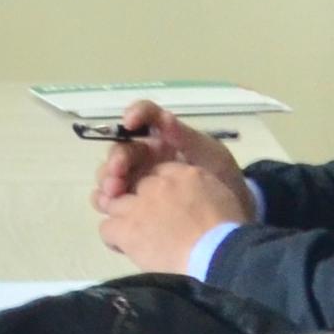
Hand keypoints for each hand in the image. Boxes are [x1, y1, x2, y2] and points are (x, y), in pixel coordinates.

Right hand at [90, 106, 252, 270]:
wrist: (228, 218)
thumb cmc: (221, 180)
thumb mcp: (210, 156)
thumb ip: (186, 138)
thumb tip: (164, 118)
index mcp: (164, 137)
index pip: (145, 117)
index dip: (135, 115)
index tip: (129, 123)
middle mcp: (146, 156)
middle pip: (121, 150)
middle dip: (115, 161)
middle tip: (117, 175)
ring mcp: (137, 180)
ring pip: (110, 175)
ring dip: (106, 182)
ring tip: (113, 196)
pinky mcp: (132, 204)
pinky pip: (111, 201)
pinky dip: (105, 202)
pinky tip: (109, 209)